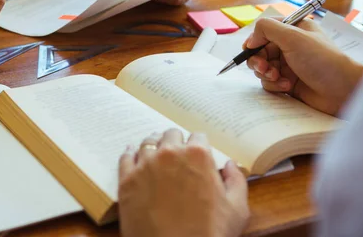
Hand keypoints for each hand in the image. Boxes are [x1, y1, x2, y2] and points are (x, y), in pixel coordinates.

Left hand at [118, 129, 248, 236]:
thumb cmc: (209, 235)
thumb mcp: (237, 210)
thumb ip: (236, 180)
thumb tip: (230, 164)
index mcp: (198, 155)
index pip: (198, 136)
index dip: (199, 145)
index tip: (198, 153)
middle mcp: (169, 153)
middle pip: (171, 135)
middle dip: (176, 142)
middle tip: (177, 154)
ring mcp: (145, 165)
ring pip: (147, 142)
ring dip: (154, 146)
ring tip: (156, 152)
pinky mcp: (126, 180)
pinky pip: (126, 157)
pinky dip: (130, 154)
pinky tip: (133, 154)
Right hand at [244, 18, 362, 115]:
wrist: (343, 91)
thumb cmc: (321, 60)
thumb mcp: (293, 36)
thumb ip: (267, 29)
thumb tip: (250, 40)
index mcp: (293, 30)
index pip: (264, 30)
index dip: (255, 40)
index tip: (251, 49)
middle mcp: (290, 46)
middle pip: (259, 51)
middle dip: (258, 60)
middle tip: (263, 67)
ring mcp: (289, 65)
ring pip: (262, 68)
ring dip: (266, 73)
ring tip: (278, 77)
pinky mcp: (288, 82)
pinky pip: (269, 83)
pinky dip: (274, 85)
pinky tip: (288, 86)